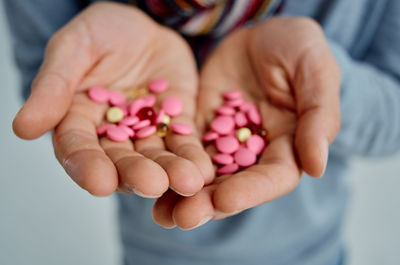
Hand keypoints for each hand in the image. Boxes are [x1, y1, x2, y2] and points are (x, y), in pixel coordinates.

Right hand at [12, 2, 213, 197]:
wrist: (144, 27)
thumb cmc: (102, 32)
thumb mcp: (74, 47)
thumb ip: (54, 85)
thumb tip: (23, 128)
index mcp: (79, 120)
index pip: (78, 148)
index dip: (87, 166)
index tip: (99, 183)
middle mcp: (112, 134)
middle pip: (121, 160)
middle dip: (136, 174)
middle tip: (152, 185)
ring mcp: (146, 132)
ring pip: (156, 158)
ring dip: (171, 172)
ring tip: (188, 182)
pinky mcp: (175, 124)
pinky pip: (184, 143)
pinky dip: (193, 156)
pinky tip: (205, 169)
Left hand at [152, 17, 340, 228]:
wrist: (261, 35)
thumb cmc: (296, 47)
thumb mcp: (315, 71)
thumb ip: (319, 116)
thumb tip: (317, 167)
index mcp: (289, 145)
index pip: (273, 177)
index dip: (250, 191)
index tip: (224, 201)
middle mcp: (254, 151)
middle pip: (234, 184)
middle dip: (210, 203)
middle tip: (184, 218)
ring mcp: (224, 141)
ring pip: (205, 175)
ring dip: (184, 196)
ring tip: (161, 215)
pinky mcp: (200, 128)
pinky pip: (184, 150)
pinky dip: (170, 167)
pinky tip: (152, 180)